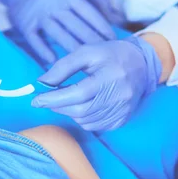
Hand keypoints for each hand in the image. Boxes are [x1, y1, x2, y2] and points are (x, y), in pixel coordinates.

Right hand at [0, 0, 115, 62]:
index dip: (101, 26)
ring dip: (72, 48)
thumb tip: (116, 16)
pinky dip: (44, 50)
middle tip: (104, 55)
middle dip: (91, 40)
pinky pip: (35, 40)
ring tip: (85, 61)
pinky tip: (54, 61)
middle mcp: (53, 4)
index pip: (88, 12)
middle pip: (75, 25)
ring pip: (58, 33)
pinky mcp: (25, 25)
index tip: (112, 40)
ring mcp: (38, 15)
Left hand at [32, 37, 161, 131]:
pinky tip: (80, 106)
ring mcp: (122, 110)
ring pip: (85, 120)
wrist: (142, 64)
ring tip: (65, 99)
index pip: (77, 93)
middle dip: (57, 106)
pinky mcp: (123, 119)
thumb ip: (63, 67)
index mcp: (109, 76)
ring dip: (68, 112)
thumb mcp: (85, 52)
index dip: (54, 99)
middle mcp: (119, 96)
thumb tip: (41, 82)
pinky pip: (95, 126)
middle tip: (46, 99)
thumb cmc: (109, 55)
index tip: (35, 100)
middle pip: (80, 110)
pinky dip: (82, 118)